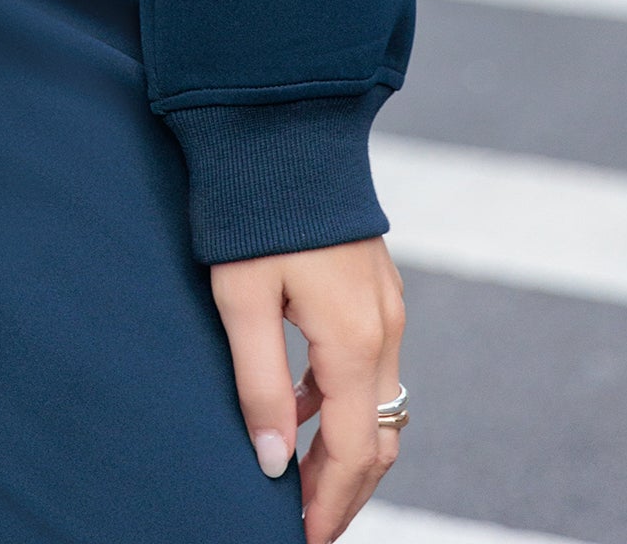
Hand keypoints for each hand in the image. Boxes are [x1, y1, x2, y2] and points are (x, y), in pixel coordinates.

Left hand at [211, 235, 405, 541]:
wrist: (283, 123)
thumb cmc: (253, 209)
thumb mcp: (241, 300)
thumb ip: (257, 385)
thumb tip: (270, 464)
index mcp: (355, 341)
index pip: (350, 450)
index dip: (328, 504)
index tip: (302, 538)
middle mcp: (385, 328)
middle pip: (376, 436)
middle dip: (344, 489)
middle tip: (306, 524)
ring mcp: (386, 304)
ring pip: (377, 402)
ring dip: (344, 448)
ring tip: (299, 481)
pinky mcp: (374, 285)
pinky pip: (370, 364)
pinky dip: (341, 401)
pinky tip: (296, 407)